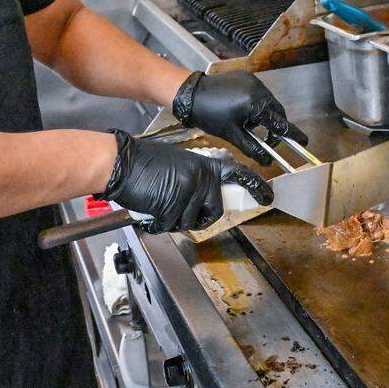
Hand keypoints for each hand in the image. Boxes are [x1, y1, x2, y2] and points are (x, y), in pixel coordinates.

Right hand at [98, 130, 272, 233]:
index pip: (237, 174)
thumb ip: (196, 178)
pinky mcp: (174, 204)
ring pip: (192, 222)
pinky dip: (161, 224)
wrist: (121, 162)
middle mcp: (201, 178)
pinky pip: (173, 225)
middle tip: (182, 211)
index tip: (267, 197)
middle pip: (216, 211)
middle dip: (201, 218)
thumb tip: (205, 197)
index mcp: (205, 165)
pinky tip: (152, 210)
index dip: (254, 187)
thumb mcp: (179, 164)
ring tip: (161, 205)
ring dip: (176, 220)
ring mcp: (189, 191)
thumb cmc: (144, 163)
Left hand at [172, 71, 308, 165]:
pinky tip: (244, 112)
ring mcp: (253, 81)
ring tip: (250, 125)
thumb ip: (253, 147)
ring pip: (269, 102)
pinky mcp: (246, 76)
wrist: (191, 94)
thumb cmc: (209, 114)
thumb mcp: (232, 134)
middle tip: (269, 141)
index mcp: (256, 104)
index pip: (280, 123)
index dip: (293, 134)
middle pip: (277, 112)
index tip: (304, 142)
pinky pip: (259, 93)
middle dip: (275, 126)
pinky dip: (257, 104)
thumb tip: (267, 161)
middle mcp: (259, 89)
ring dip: (265, 115)